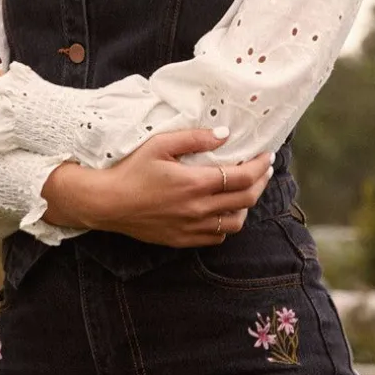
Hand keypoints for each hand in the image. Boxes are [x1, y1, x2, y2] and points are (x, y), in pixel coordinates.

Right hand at [42, 129, 272, 247]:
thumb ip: (194, 138)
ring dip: (246, 206)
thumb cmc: (131, 170)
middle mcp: (198, 209)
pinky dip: (226, 224)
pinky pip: (217, 237)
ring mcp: (192, 228)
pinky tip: (223, 211)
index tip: (267, 156)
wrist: (107, 203)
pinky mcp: (183, 240)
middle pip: (245, 200)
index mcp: (195, 183)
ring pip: (235, 223)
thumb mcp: (160, 145)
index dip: (260, 167)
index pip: (242, 177)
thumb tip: (224, 134)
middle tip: (264, 170)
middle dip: (261, 183)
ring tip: (246, 191)